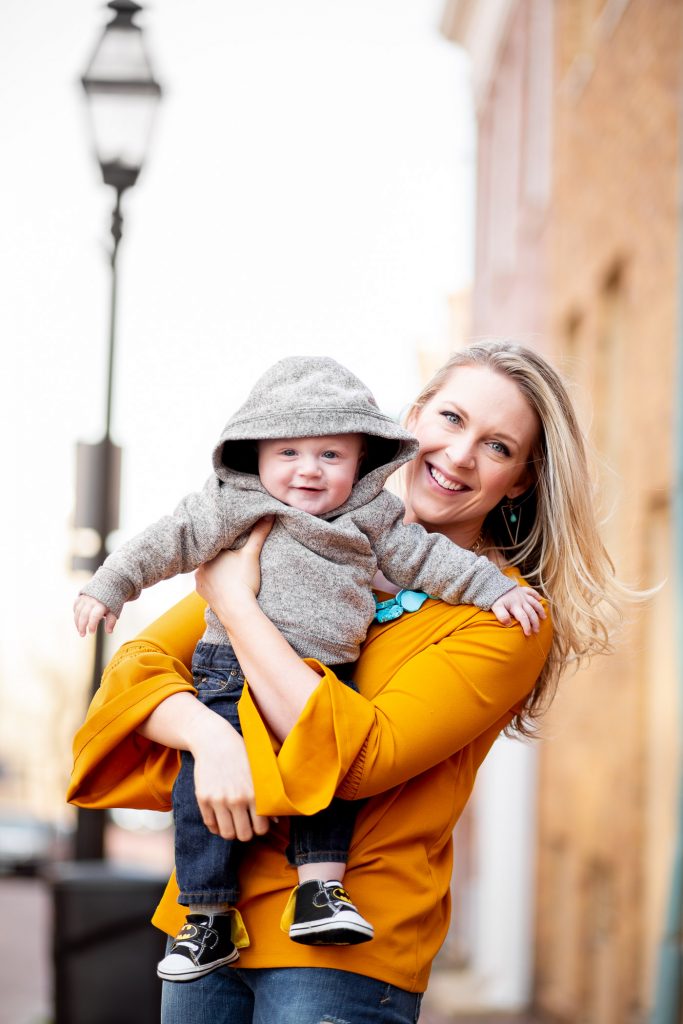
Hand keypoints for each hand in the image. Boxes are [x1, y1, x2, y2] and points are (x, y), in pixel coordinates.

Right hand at [74, 594, 117, 636]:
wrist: (109, 585)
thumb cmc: (112, 601)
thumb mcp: (115, 610)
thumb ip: (111, 621)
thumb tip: (109, 632)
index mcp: (101, 604)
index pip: (94, 616)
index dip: (92, 625)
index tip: (92, 632)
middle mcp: (91, 600)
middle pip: (84, 615)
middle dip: (82, 626)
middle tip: (82, 635)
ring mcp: (85, 598)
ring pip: (78, 611)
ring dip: (77, 622)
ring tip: (80, 631)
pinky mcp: (80, 597)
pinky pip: (75, 607)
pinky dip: (76, 615)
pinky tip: (78, 622)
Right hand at [187, 709, 269, 841]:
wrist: (214, 740)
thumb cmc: (241, 754)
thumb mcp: (259, 771)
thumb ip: (268, 795)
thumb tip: (276, 821)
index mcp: (254, 793)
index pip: (261, 828)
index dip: (260, 828)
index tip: (257, 823)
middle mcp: (236, 799)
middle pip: (244, 835)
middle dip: (246, 833)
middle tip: (244, 824)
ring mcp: (218, 800)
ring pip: (227, 833)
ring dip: (231, 832)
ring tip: (232, 823)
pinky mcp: (203, 798)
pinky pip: (210, 824)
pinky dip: (216, 825)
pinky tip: (220, 817)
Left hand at [195, 516, 273, 621]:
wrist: (237, 610)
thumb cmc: (243, 580)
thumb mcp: (251, 554)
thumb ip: (259, 533)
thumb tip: (269, 514)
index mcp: (209, 552)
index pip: (214, 541)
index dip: (223, 540)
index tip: (231, 540)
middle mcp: (199, 566)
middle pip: (210, 556)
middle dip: (219, 555)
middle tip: (231, 555)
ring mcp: (199, 581)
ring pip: (207, 570)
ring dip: (216, 570)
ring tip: (228, 570)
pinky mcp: (202, 593)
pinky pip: (207, 583)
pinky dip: (214, 582)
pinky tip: (223, 583)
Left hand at [491, 585, 545, 636]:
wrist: (492, 583)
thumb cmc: (494, 598)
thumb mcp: (496, 607)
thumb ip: (502, 615)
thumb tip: (508, 624)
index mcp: (515, 606)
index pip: (523, 618)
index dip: (527, 626)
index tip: (528, 634)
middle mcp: (521, 600)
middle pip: (531, 612)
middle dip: (535, 622)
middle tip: (536, 631)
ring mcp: (522, 594)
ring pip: (534, 603)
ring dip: (540, 610)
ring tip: (543, 617)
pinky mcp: (522, 589)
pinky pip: (531, 591)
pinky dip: (536, 595)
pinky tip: (540, 599)